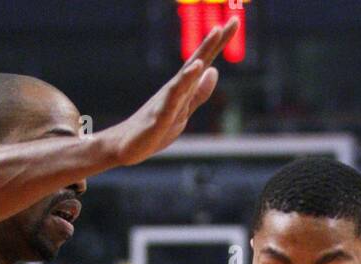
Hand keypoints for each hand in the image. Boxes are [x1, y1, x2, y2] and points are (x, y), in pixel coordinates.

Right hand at [101, 21, 237, 166]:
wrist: (126, 145)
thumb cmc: (155, 128)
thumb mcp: (185, 110)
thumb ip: (199, 91)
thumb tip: (213, 70)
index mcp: (183, 88)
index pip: (204, 62)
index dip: (219, 44)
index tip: (234, 22)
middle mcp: (176, 88)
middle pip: (198, 61)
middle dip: (214, 42)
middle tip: (232, 21)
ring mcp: (167, 100)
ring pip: (187, 74)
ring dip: (202, 53)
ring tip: (216, 33)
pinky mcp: (160, 116)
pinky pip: (174, 97)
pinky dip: (185, 82)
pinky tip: (196, 68)